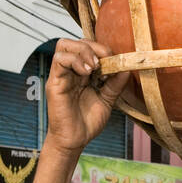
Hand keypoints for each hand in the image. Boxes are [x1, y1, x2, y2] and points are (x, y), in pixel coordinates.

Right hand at [44, 38, 129, 154]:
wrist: (75, 141)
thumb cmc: (87, 122)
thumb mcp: (107, 100)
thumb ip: (115, 84)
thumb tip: (127, 67)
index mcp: (82, 73)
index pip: (88, 47)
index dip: (102, 49)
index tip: (115, 63)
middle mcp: (70, 71)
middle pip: (76, 42)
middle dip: (94, 46)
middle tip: (105, 61)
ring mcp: (61, 75)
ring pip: (64, 45)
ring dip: (83, 51)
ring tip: (94, 67)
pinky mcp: (54, 83)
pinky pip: (59, 60)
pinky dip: (74, 60)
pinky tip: (86, 73)